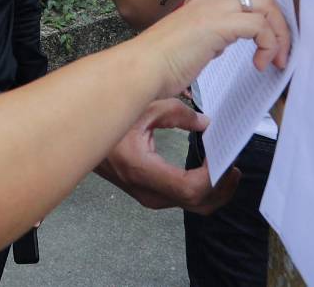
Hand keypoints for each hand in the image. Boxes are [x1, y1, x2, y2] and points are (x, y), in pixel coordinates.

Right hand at [96, 98, 240, 214]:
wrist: (80, 138)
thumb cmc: (107, 119)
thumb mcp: (142, 107)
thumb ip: (178, 114)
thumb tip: (206, 124)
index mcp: (142, 169)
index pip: (191, 188)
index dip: (214, 175)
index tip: (223, 153)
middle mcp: (146, 190)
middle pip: (198, 203)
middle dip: (222, 186)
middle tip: (233, 162)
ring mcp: (148, 196)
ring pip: (193, 205)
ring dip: (215, 188)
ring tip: (225, 164)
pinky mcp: (150, 194)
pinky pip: (184, 200)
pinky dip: (202, 188)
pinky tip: (208, 169)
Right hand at [142, 0, 291, 98]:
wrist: (143, 65)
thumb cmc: (160, 61)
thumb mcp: (190, 44)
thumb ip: (206, 41)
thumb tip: (216, 47)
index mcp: (203, 4)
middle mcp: (212, 1)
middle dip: (280, 20)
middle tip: (280, 49)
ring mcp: (216, 10)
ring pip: (267, 6)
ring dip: (279, 36)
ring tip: (275, 60)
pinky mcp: (221, 24)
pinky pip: (261, 27)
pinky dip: (268, 47)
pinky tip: (259, 64)